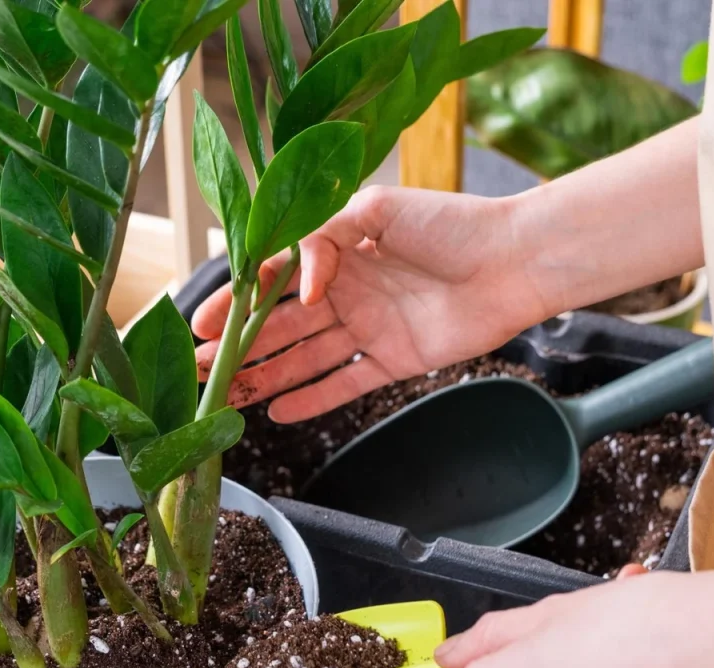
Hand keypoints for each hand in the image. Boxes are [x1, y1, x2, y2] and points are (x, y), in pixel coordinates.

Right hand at [192, 186, 547, 421]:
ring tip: (227, 396)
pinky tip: (279, 412)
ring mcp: (369, 327)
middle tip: (200, 369)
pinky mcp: (393, 359)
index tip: (201, 323)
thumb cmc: (451, 224)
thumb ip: (326, 240)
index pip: (274, 280)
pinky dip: (314, 399)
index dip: (237, 301)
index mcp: (338, 251)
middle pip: (281, 325)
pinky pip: (345, 382)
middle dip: (239, 347)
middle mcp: (348, 291)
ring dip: (266, 376)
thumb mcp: (377, 210)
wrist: (513, 261)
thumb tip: (300, 285)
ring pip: (305, 357)